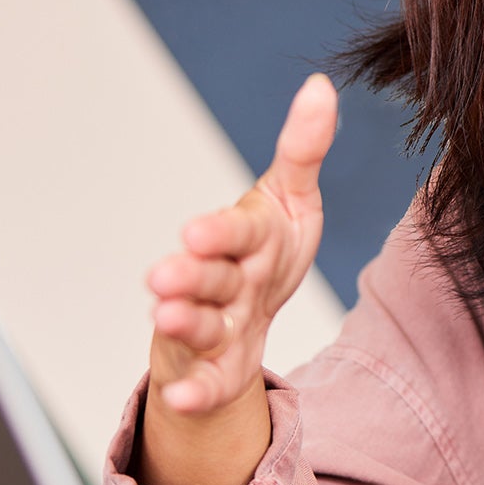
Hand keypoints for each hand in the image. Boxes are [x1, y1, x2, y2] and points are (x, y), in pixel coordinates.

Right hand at [133, 72, 333, 484]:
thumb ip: (302, 148)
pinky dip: (193, 392)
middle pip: (204, 279)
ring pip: (195, 328)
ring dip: (181, 326)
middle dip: (186, 278)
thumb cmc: (267, 251)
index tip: (196, 231)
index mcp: (244, 238)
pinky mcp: (213, 372)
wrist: (253, 316)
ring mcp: (211, 327)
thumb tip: (321, 85)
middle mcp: (219, 282)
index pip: (232, 231)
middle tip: (163, 278)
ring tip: (164, 321)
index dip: (217, 233)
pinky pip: (204, 385)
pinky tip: (182, 398)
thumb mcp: (292, 199)